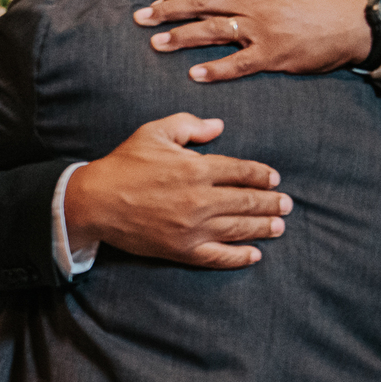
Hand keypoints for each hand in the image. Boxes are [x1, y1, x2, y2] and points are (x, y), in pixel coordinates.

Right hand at [65, 113, 291, 267]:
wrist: (94, 201)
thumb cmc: (123, 164)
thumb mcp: (153, 132)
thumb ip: (189, 125)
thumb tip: (218, 126)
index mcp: (195, 168)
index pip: (242, 172)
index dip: (262, 175)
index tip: (273, 178)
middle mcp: (200, 199)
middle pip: (247, 201)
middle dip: (271, 203)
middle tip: (286, 204)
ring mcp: (193, 228)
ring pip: (240, 228)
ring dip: (263, 227)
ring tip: (278, 226)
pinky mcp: (182, 249)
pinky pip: (219, 256)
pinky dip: (240, 256)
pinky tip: (254, 254)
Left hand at [133, 0, 369, 81]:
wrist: (352, 24)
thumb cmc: (316, 7)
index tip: (156, 3)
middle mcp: (253, 3)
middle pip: (200, 3)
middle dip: (166, 10)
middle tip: (139, 19)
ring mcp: (262, 29)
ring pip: (212, 29)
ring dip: (181, 36)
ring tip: (156, 43)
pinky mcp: (273, 54)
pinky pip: (238, 63)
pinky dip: (215, 69)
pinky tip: (195, 74)